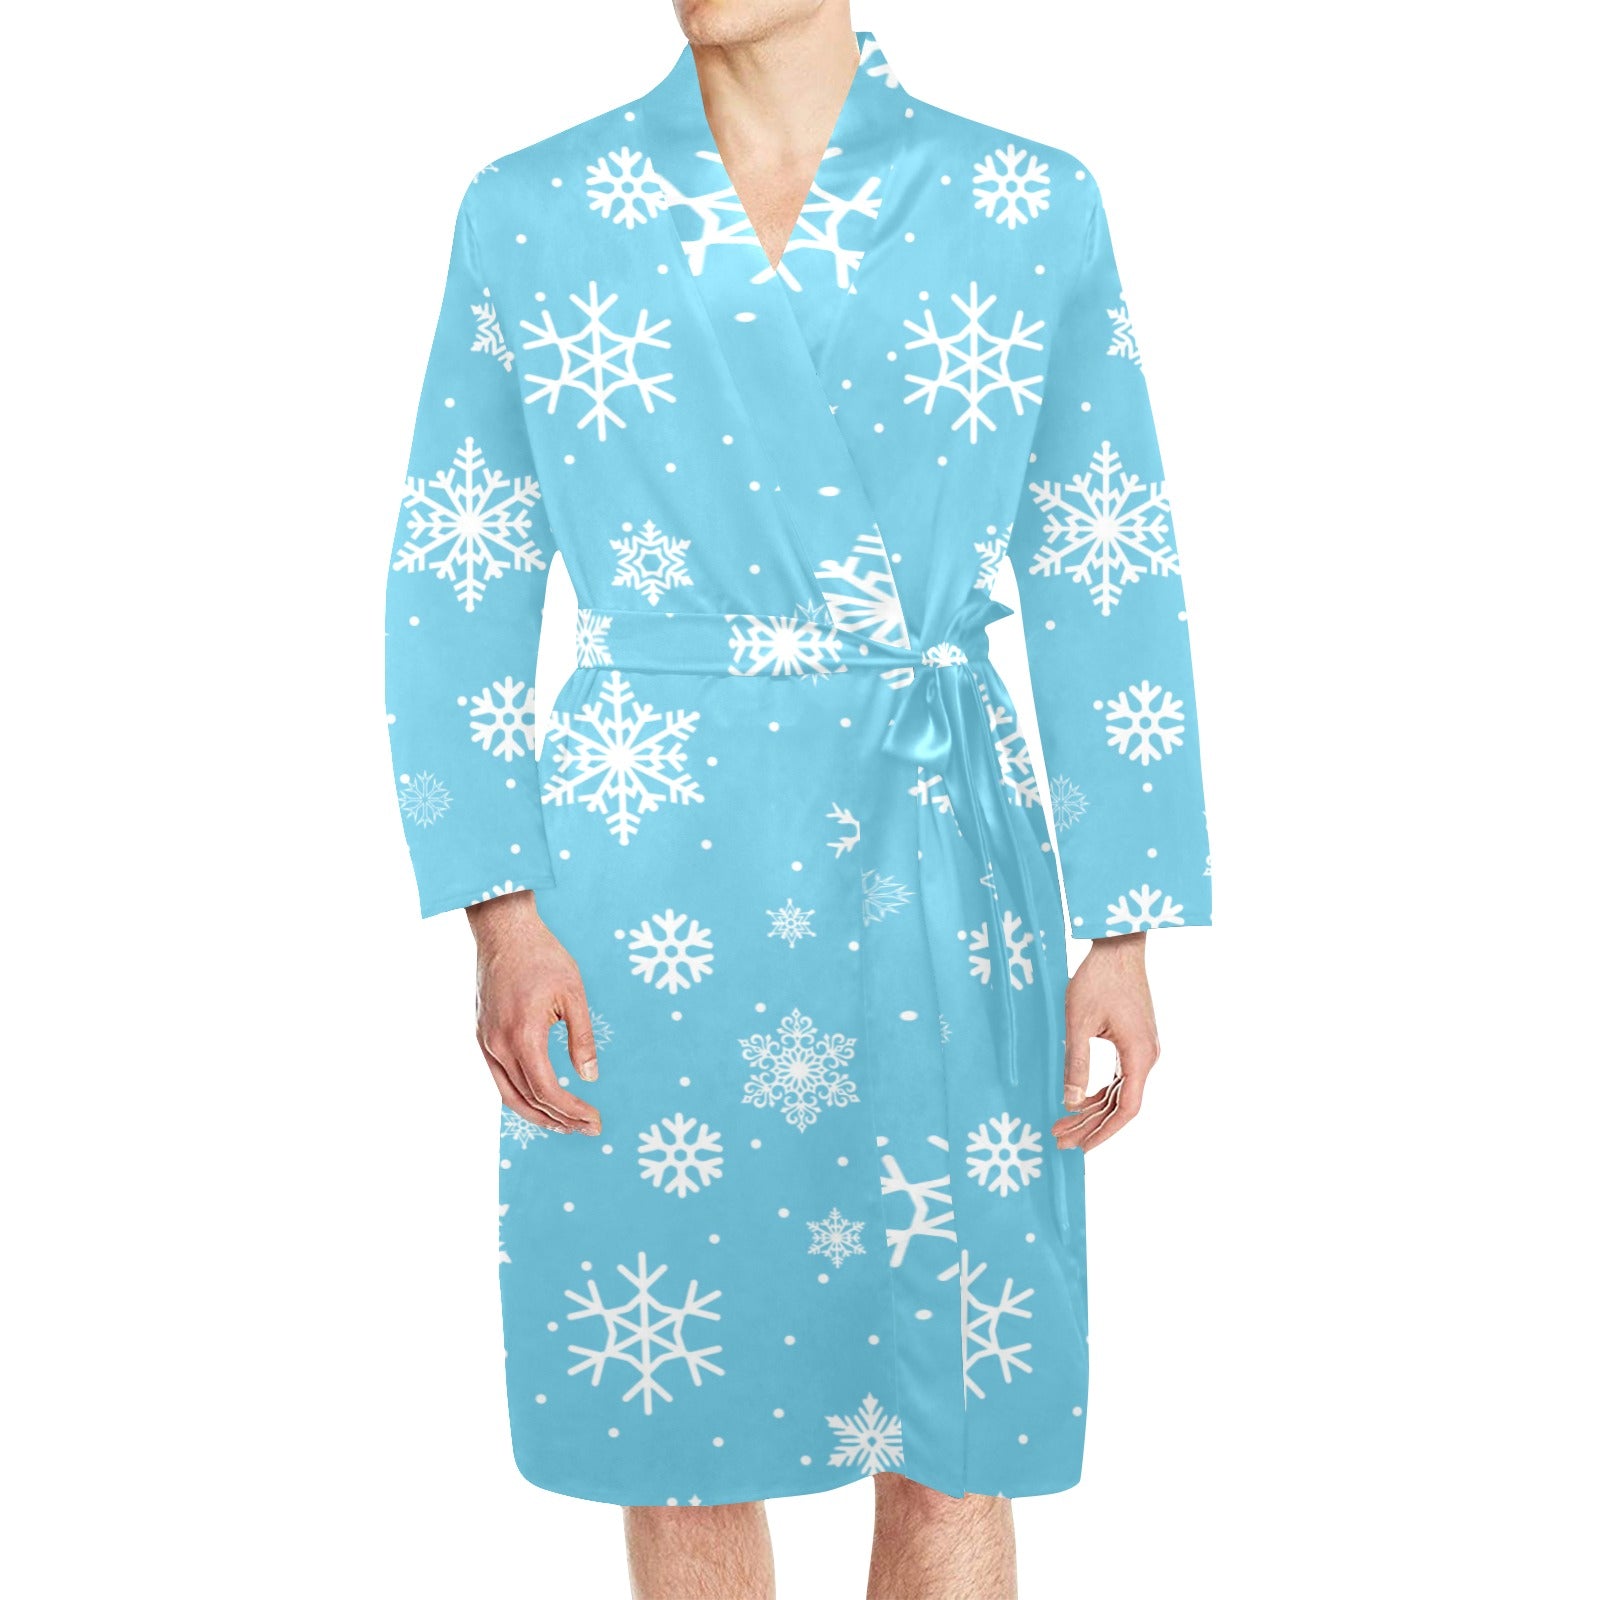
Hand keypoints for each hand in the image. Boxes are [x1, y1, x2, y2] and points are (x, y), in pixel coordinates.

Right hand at [465, 891, 601, 1135]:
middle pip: (527, 1100)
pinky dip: (519, 1096)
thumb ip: (582, 1038)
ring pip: (508, 1095)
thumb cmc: (542, 956)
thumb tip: (590, 1076)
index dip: (572, 1111)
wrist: (503, 930)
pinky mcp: (481, 1035)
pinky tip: (539, 1099)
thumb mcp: (573, 994)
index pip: (547, 1091)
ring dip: (537, 1115)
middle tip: (587, 1129)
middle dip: (558, 1120)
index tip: (595, 1120)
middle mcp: (498, 1044)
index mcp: (523, 1035)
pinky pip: (498, 1077)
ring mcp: (485, 1041)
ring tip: (565, 1125)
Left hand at [1053, 932, 1158, 1151]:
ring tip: (1063, 1125)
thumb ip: (1075, 1063)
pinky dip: (1100, 1092)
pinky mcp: (1135, 1041)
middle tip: (1059, 1140)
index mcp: (1139, 1055)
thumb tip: (1070, 1102)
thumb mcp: (1079, 1022)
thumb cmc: (1098, 979)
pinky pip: (1119, 1077)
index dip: (1104, 1132)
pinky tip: (1080, 1101)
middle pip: (1120, 1105)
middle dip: (1090, 1125)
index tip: (1081, 1147)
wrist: (1118, 946)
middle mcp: (1147, 1056)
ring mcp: (1143, 1049)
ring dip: (1092, 1110)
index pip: (1126, 1109)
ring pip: (1119, 1092)